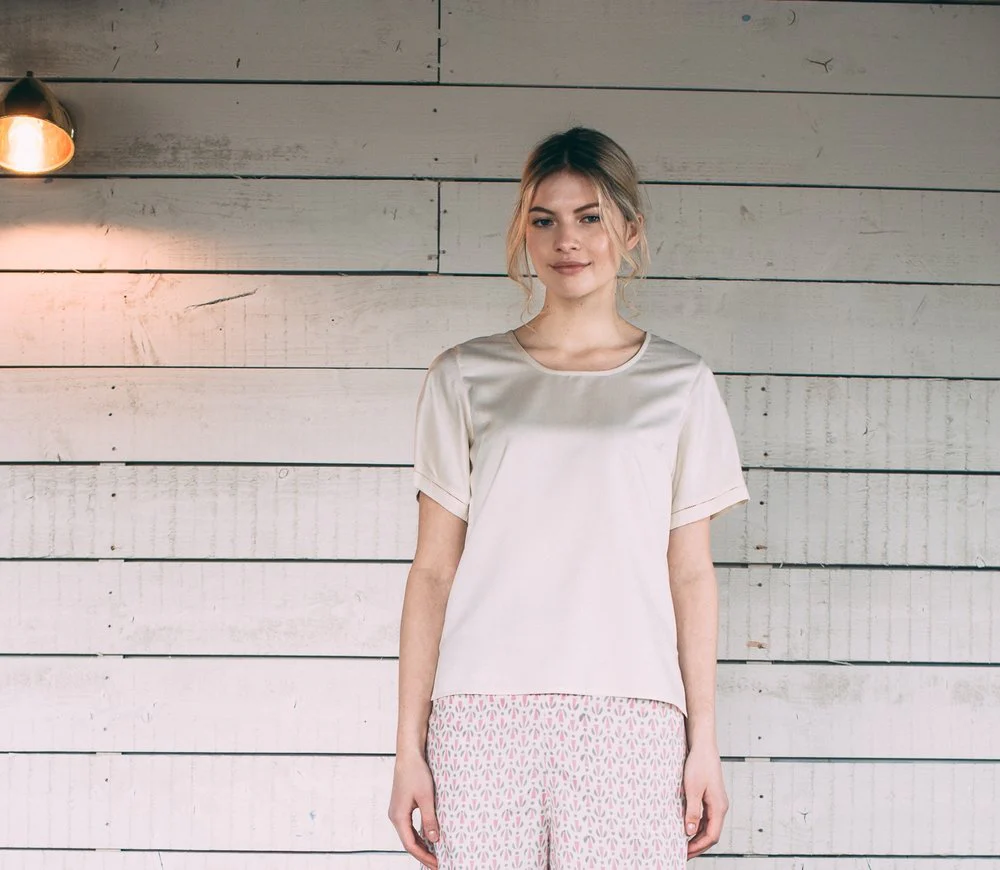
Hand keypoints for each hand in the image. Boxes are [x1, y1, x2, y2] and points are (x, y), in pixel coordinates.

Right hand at [388, 754, 439, 868]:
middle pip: (409, 842)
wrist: (409, 755)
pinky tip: (429, 838)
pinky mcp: (401, 806)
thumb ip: (430, 820)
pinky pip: (409, 826)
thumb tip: (435, 841)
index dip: (424, 857)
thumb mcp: (426, 798)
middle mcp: (395, 816)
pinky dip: (419, 834)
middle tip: (438, 863)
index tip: (438, 864)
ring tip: (435, 855)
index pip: (410, 845)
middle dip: (423, 854)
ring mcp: (397, 811)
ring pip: (409, 835)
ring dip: (421, 845)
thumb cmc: (417, 773)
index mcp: (398, 817)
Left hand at [682, 743, 727, 857]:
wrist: (703, 745)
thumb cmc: (699, 764)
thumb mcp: (692, 789)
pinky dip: (698, 825)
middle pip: (711, 833)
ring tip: (683, 843)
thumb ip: (692, 811)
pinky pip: (706, 817)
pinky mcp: (711, 796)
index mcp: (719, 807)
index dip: (698, 847)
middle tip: (683, 852)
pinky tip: (687, 827)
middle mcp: (720, 806)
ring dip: (697, 836)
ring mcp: (716, 802)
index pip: (712, 836)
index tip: (685, 852)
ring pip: (709, 826)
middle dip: (698, 845)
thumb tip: (689, 832)